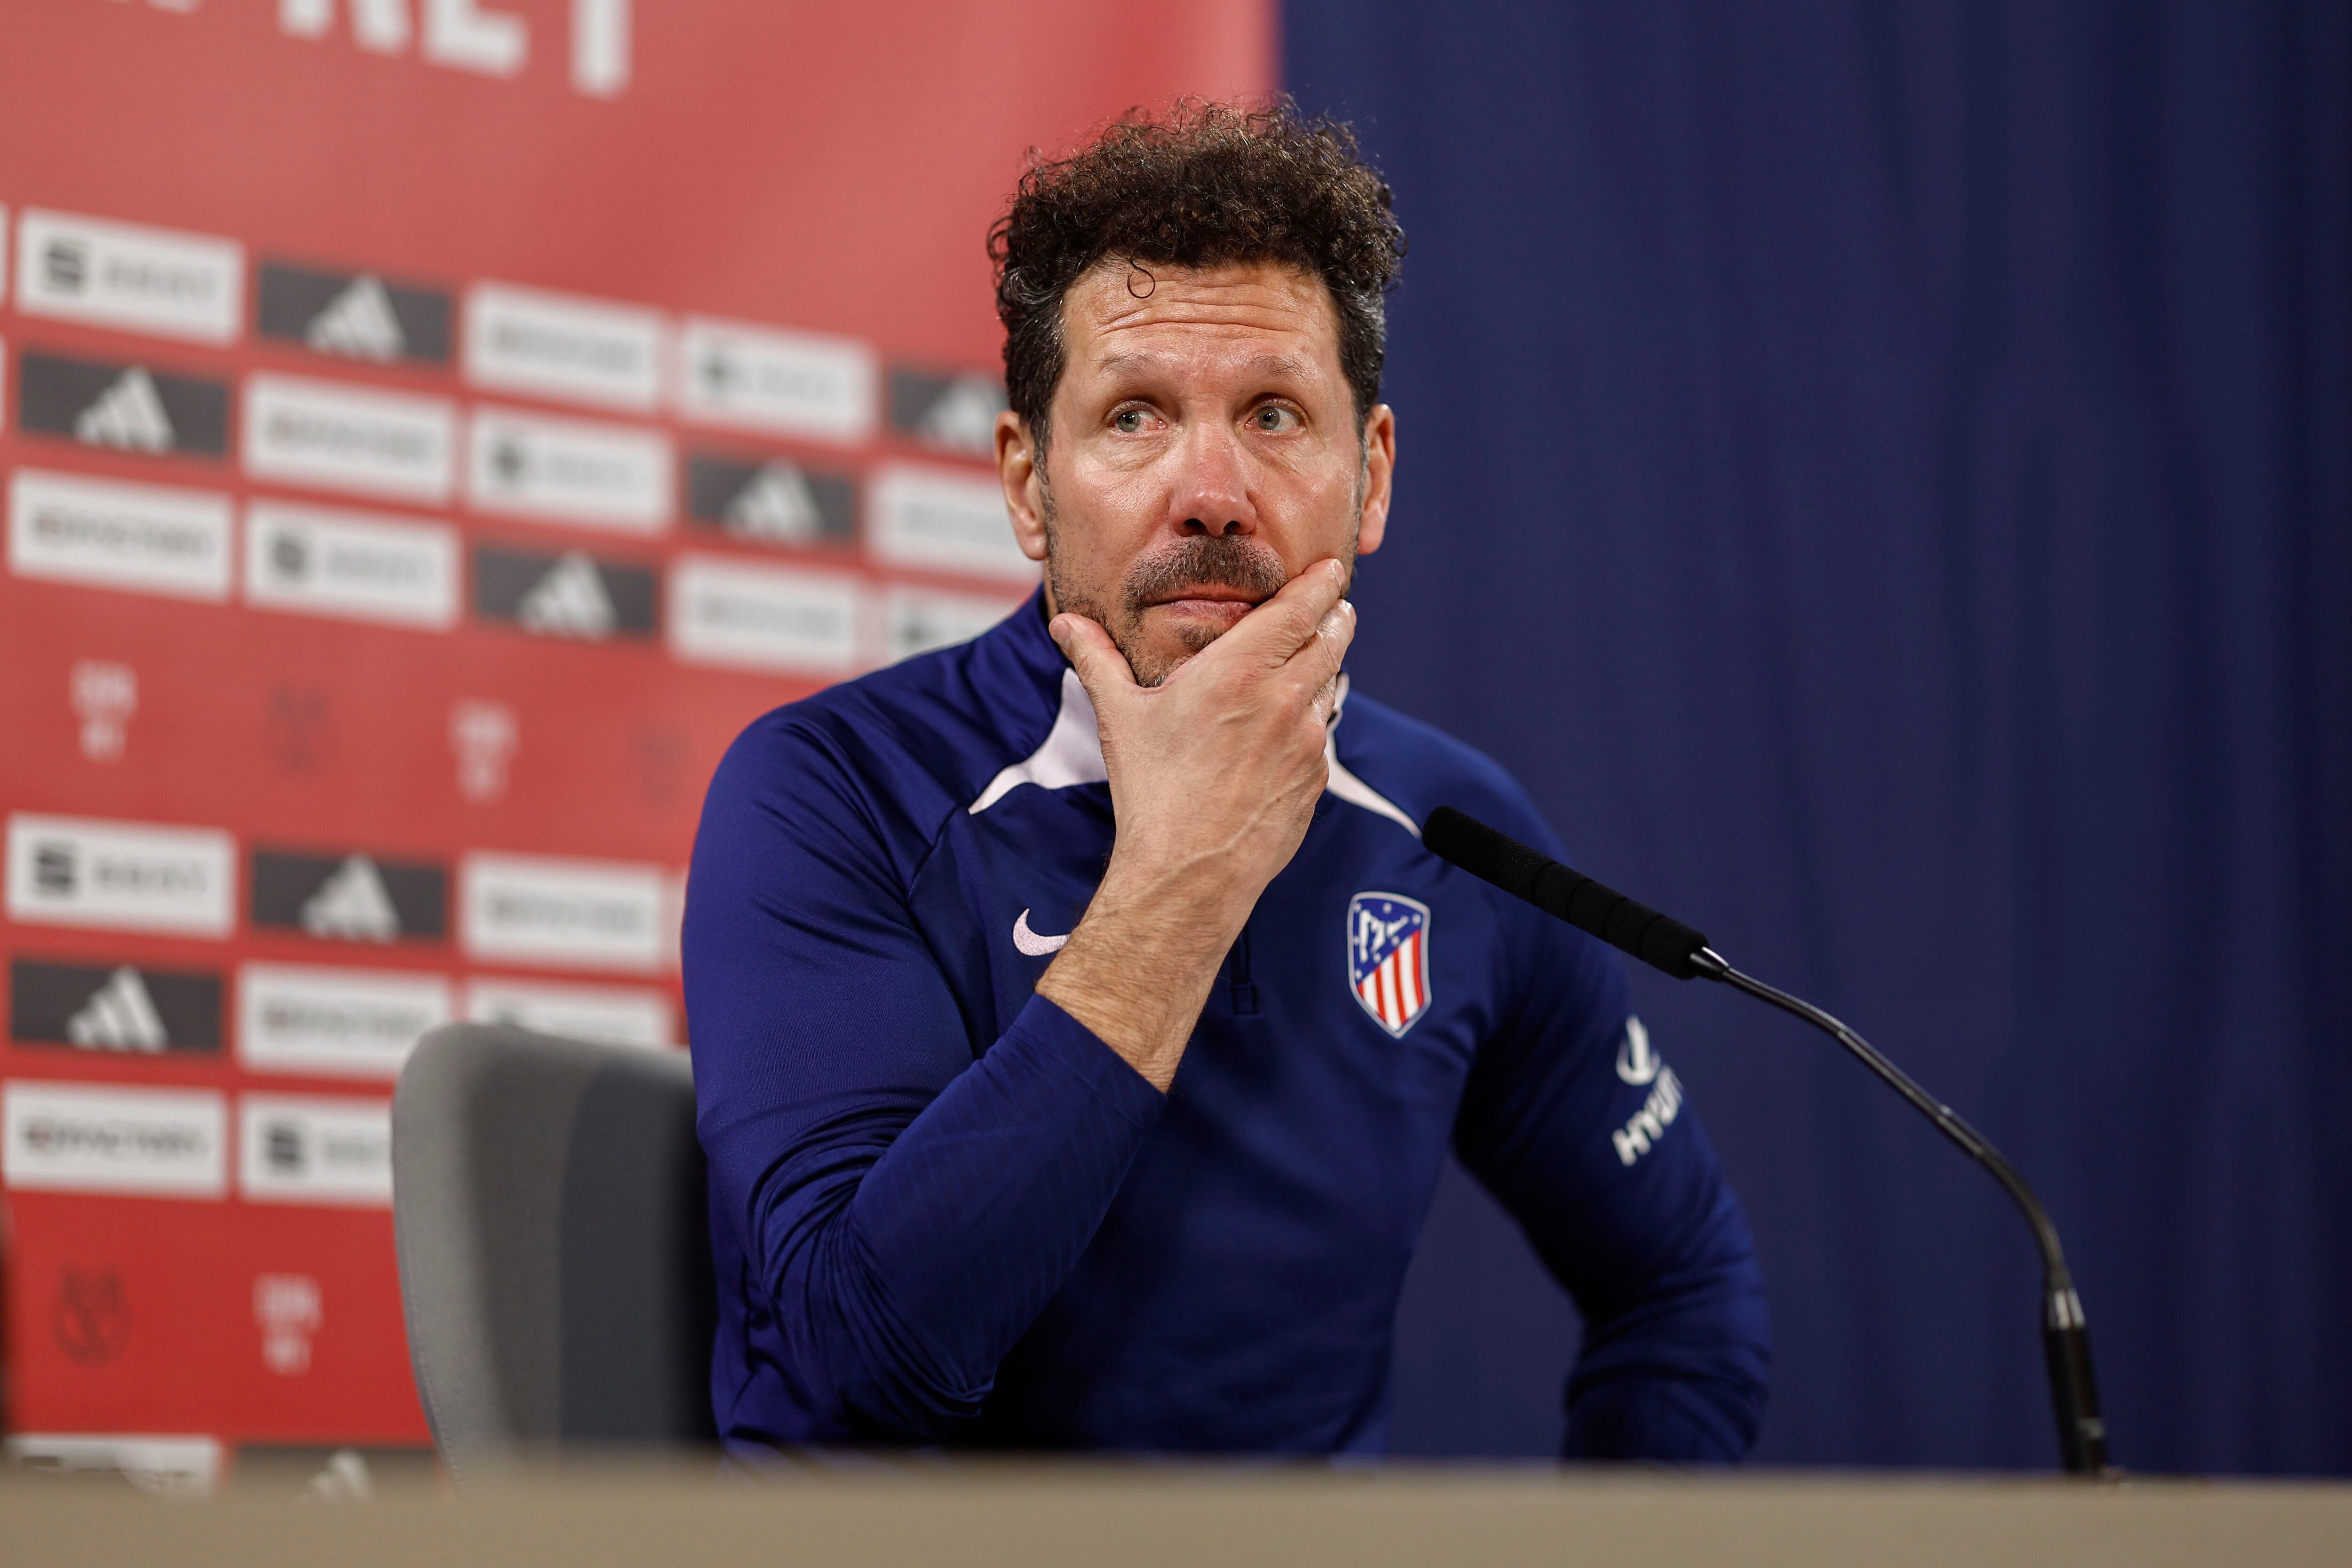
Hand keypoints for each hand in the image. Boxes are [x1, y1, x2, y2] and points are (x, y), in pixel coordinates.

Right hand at [1036, 560, 1355, 1088]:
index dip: (1320, 582)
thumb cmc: (1152, 793)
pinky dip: (1314, 719)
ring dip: (1326, 666)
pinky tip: (1291, 725)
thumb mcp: (1120, 717)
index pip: (1302, 606)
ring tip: (1313, 658)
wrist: (1189, 873)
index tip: (1328, 569)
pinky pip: (1324, 732)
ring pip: (1333, 683)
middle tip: (1332, 606)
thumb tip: (1064, 623)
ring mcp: (1308, 740)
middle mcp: (1284, 697)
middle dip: (1334, 616)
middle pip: (1333, 636)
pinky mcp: (1316, 777)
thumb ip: (1096, 660)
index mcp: (1241, 670)